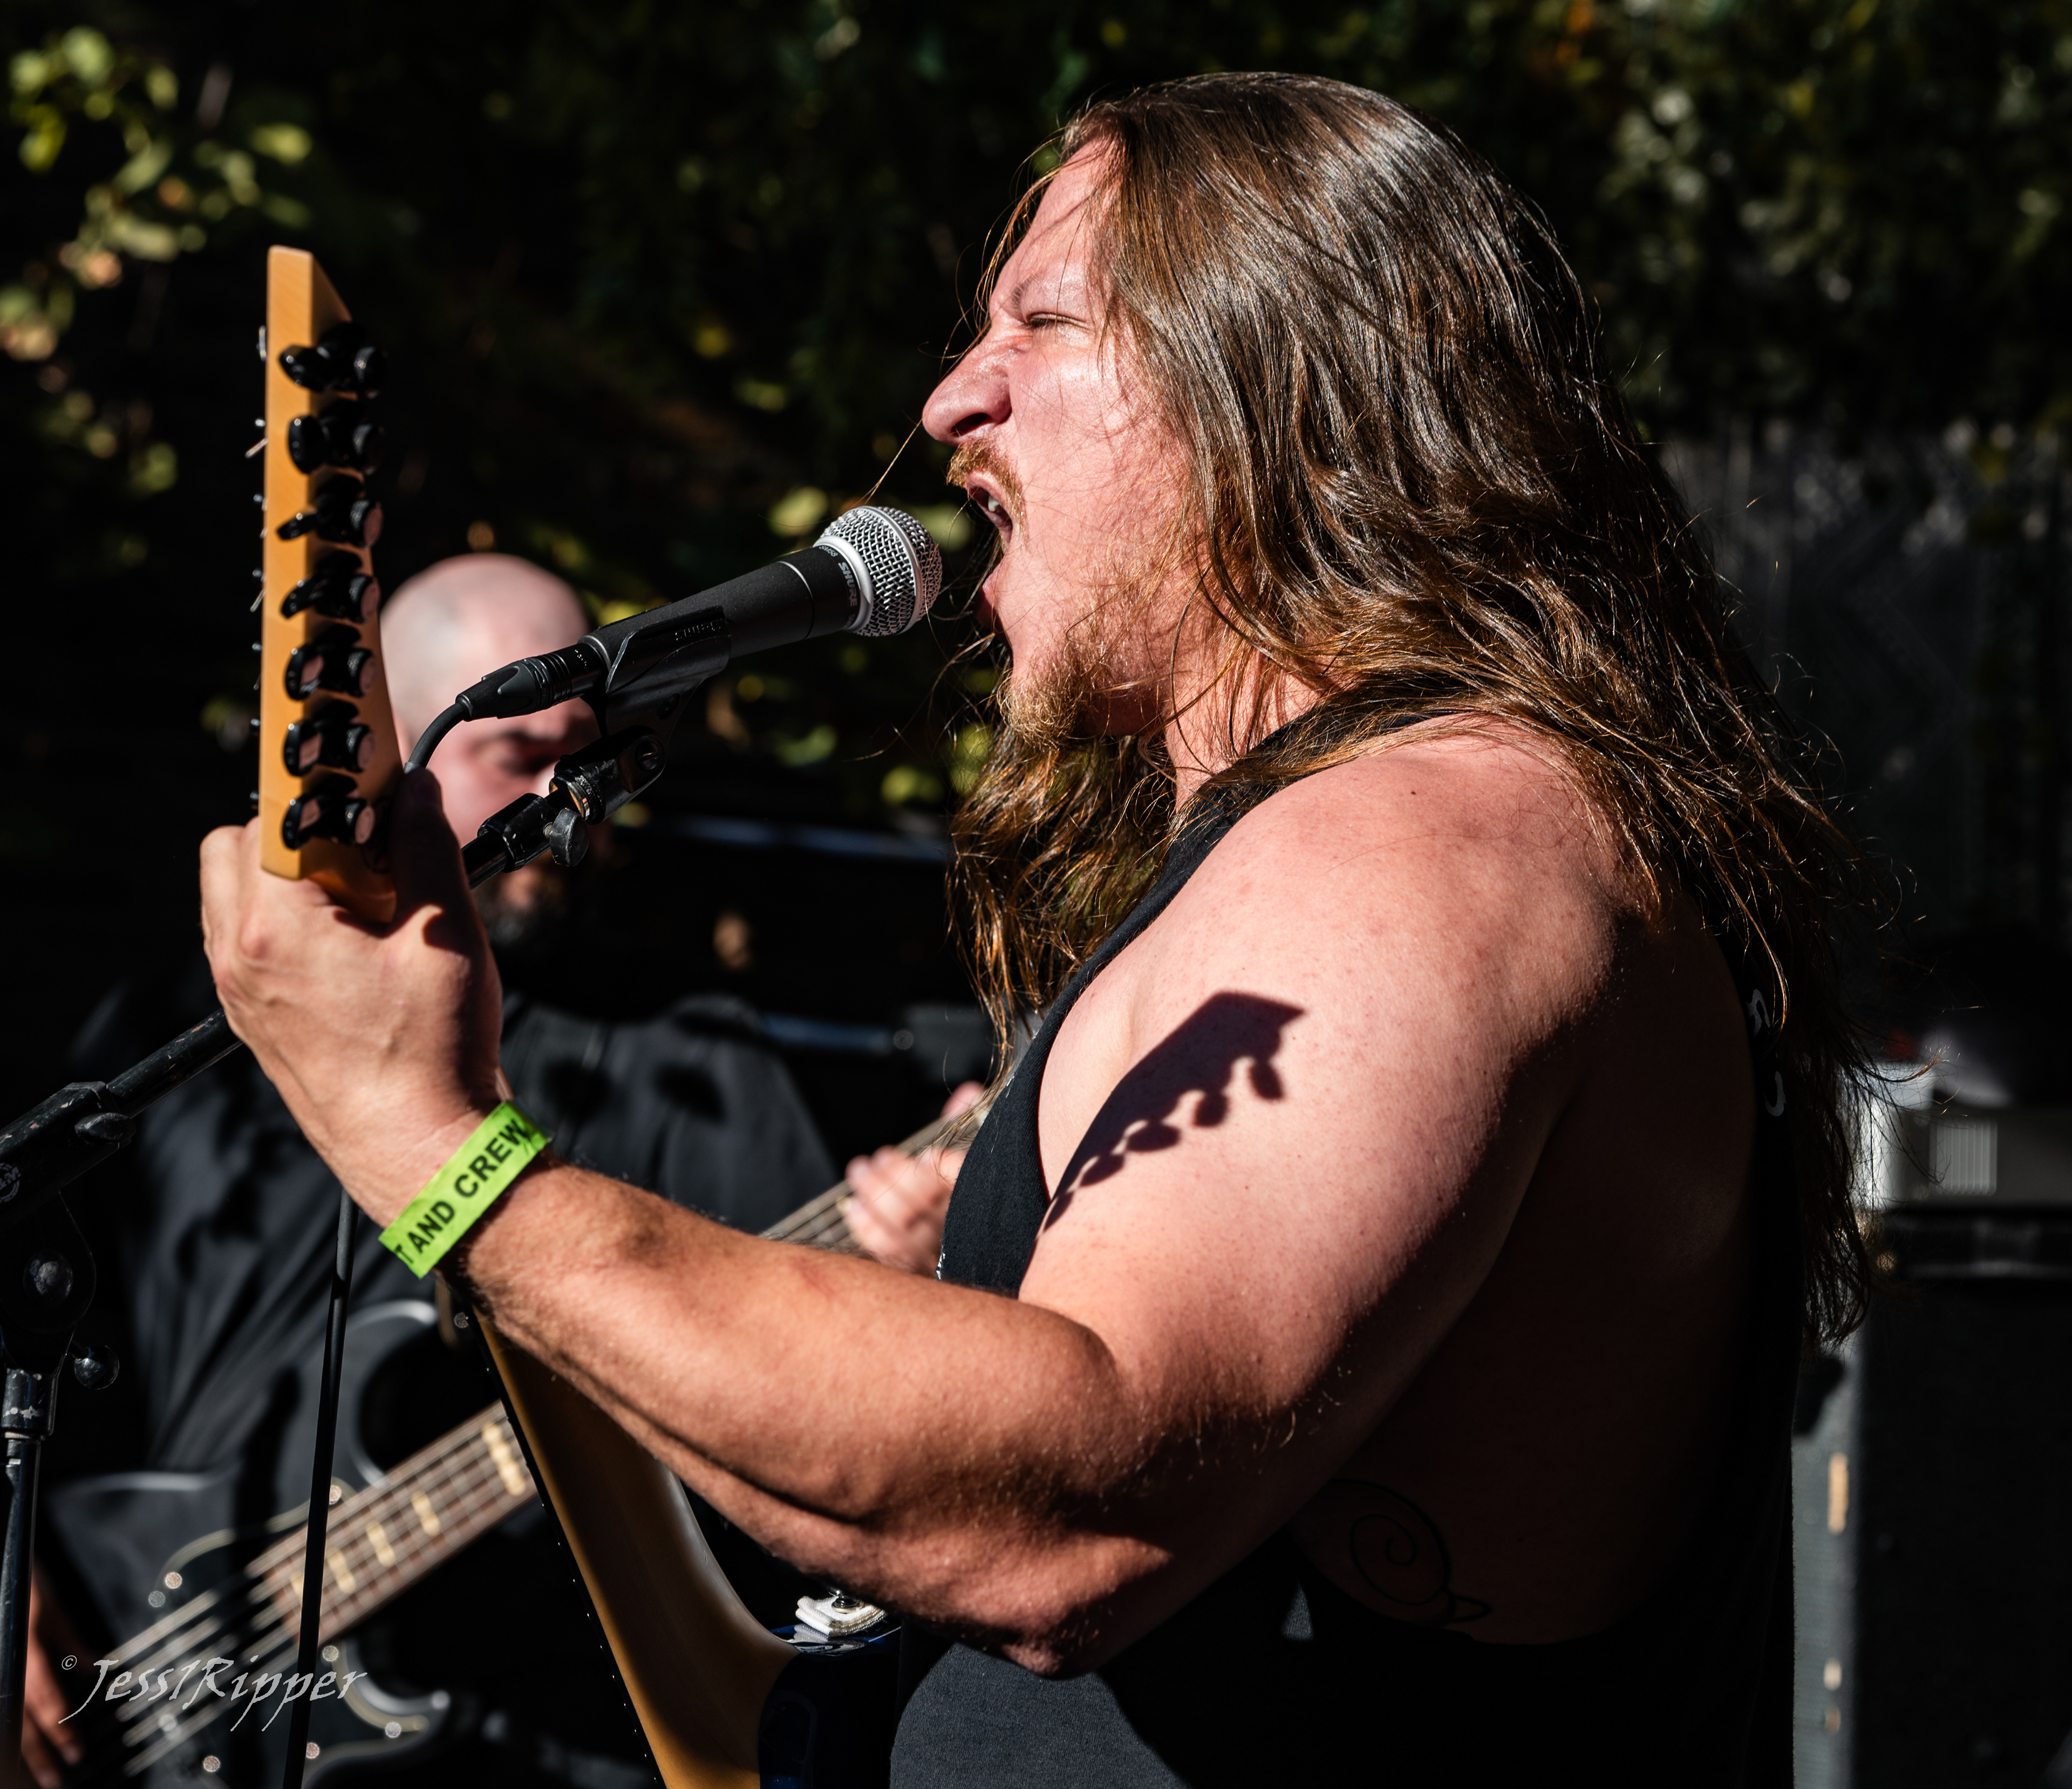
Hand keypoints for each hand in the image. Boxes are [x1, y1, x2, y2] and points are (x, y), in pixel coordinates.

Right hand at [23, 1566, 83, 1787]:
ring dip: (19, 1752)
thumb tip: (95, 1668)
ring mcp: (0, 1666)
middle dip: (36, 1756)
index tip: (76, 1755)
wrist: (2, 1567)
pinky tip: (14, 1749)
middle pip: (18, 1721)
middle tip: (55, 1781)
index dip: (61, 1731)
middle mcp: (8, 1663)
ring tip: (34, 1777)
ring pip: (5, 1720)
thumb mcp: (53, 1611)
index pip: (45, 1700)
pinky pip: (2, 1706)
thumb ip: (71, 1642)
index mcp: (27, 1650)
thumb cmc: (26, 1586)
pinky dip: (9, 1730)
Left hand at [199, 770, 506, 1225]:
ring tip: (369, 894)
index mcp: (277, 929)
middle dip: (303, 826)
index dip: (318, 776)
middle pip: (240, 843)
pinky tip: (358, 936)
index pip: (274, 811)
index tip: (352, 755)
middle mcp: (241, 956)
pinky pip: (252, 937)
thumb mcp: (443, 935)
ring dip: (295, 872)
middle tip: (372, 842)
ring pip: (240, 890)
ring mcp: (242, 990)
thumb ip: (427, 848)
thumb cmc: (430, 1059)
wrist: (422, 1150)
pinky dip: (294, 917)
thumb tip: (417, 792)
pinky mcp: (257, 1015)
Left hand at [842, 1081, 983, 1271]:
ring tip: (861, 1170)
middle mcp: (966, 1235)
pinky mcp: (918, 1270)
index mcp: (988, 1201)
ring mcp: (941, 1257)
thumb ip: (973, 1121)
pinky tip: (855, 1206)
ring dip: (877, 1196)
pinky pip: (890, 1255)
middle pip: (930, 1210)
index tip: (930, 1154)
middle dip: (900, 1180)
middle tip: (881, 1157)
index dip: (948, 1172)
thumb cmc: (976, 1183)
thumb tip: (965, 1092)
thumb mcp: (980, 1149)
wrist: (982, 1248)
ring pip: (905, 1229)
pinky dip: (868, 1229)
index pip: (969, 1188)